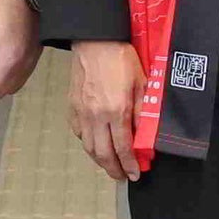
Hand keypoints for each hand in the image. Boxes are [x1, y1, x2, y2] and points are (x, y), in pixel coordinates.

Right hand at [68, 40, 143, 183]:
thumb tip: (145, 135)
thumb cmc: (120, 58)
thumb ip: (143, 112)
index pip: (123, 148)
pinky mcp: (73, 106)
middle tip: (122, 177)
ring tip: (110, 166)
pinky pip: (79, 132)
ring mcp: (82, 112)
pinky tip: (95, 145)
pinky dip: (87, 144)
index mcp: (116, 110)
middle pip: (103, 153)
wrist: (95, 41)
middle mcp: (96, 115)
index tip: (135, 174)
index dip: (130, 164)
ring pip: (89, 147)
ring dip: (100, 161)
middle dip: (114, 169)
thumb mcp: (141, 84)